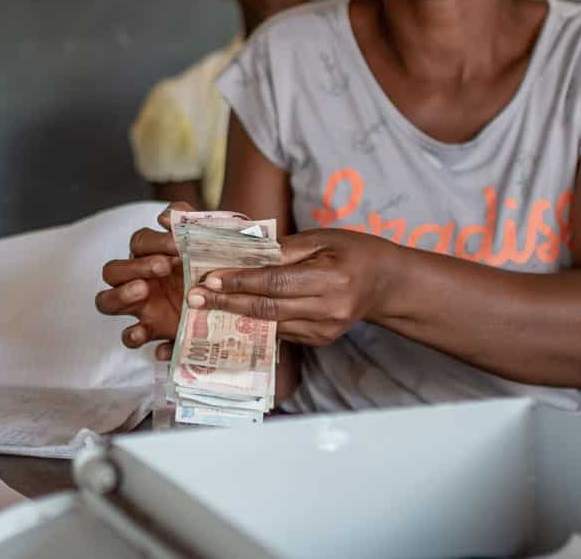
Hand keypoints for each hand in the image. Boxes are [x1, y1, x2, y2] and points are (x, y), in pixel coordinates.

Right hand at [96, 203, 202, 360]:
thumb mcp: (207, 239)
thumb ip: (185, 219)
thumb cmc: (213, 266)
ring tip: (142, 290)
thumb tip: (162, 217)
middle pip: (112, 270)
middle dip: (135, 266)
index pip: (139, 242)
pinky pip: (128, 337)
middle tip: (164, 266)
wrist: (231, 301)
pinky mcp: (150, 331)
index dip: (154, 242)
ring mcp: (140, 306)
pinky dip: (132, 336)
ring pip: (106, 301)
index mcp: (150, 255)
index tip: (178, 245)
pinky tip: (142, 333)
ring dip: (119, 294)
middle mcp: (138, 279)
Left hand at [185, 228, 394, 347]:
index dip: (240, 281)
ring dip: (235, 314)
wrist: (385, 284)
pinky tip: (232, 313)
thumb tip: (242, 254)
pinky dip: (255, 322)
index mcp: (331, 279)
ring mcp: (324, 330)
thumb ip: (284, 249)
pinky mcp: (320, 341)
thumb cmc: (353, 252)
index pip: (275, 282)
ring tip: (205, 305)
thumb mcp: (323, 238)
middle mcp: (328, 310)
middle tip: (195, 297)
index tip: (210, 278)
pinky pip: (281, 331)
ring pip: (270, 324)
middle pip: (268, 308)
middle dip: (227, 301)